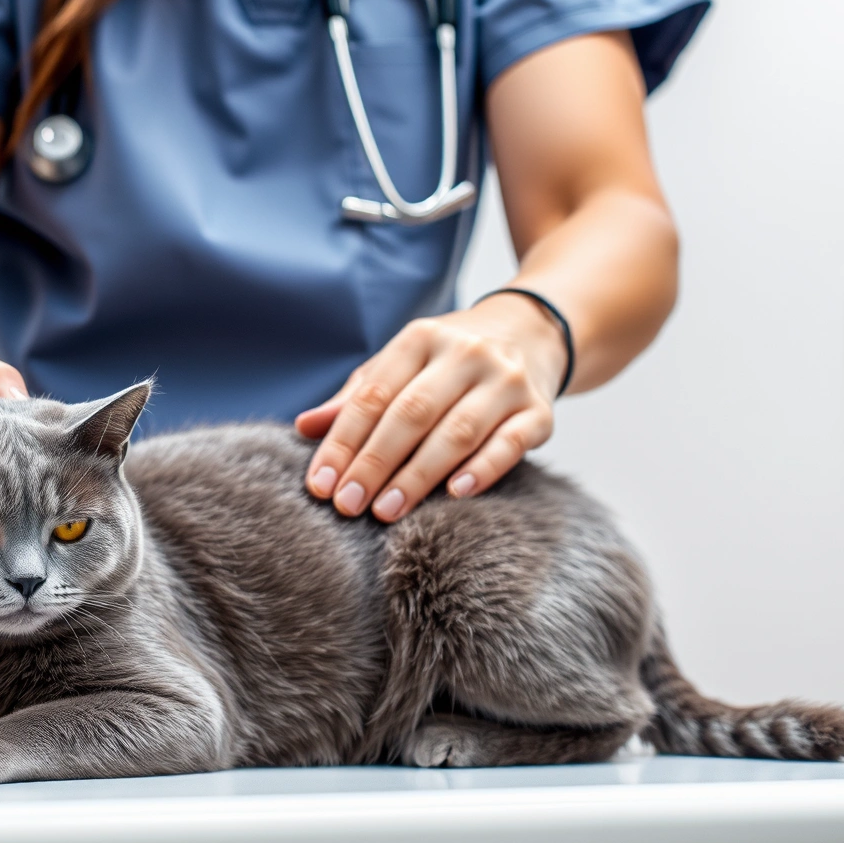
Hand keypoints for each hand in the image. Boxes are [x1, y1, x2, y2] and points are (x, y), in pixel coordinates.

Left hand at [295, 295, 568, 521]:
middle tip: (348, 505)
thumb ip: (356, 399)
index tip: (321, 485)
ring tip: (386, 510)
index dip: (343, 442)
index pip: (374, 394)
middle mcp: (466, 353)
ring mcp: (506, 380)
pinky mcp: (539, 411)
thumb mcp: (400, 366)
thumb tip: (304, 427)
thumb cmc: (446, 362)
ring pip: (458, 432)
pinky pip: (510, 444)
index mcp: (421, 338)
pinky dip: (483, 469)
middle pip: (412, 413)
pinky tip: (454, 495)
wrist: (530, 333)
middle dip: (375, 463)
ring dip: (419, 475)